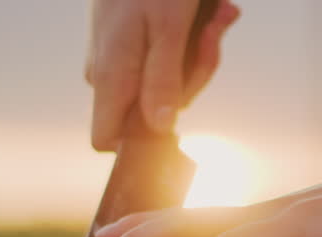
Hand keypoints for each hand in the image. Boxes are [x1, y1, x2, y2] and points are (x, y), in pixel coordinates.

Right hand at [86, 0, 240, 150]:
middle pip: (151, 111)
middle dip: (192, 76)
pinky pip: (165, 58)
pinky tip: (210, 12)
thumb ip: (164, 82)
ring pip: (165, 82)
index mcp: (110, 75)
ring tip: (215, 16)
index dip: (142, 140)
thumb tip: (160, 129)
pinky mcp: (130, 42)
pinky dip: (191, 38)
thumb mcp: (168, 28)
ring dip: (198, 52)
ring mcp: (117, 57)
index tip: (179, 113)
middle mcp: (107, 72)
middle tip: (211, 35)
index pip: (107, 139)